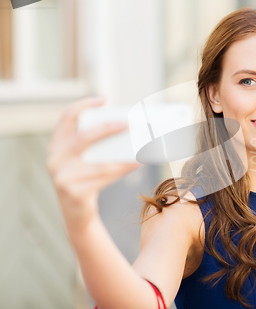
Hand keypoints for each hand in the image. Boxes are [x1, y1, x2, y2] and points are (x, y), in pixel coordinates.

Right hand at [46, 96, 141, 229]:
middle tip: (127, 123)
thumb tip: (128, 130)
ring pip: (99, 164)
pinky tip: (137, 163)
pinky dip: (122, 169)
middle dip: (106, 129)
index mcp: (57, 145)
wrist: (76, 213)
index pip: (66, 118)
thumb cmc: (86, 179)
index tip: (104, 100)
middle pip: (83, 138)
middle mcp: (55, 159)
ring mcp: (62, 177)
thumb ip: (97, 145)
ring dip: (123, 156)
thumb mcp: (85, 159)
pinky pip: (104, 178)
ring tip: (142, 148)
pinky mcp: (74, 192)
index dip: (83, 105)